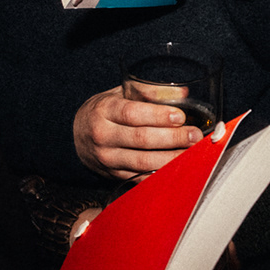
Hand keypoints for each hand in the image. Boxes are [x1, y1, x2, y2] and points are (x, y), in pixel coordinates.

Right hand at [73, 87, 203, 180]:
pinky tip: (177, 169)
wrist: (75, 136)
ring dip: (171, 159)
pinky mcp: (114, 175)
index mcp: (104, 110)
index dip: (158, 116)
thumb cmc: (104, 111)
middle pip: (141, 139)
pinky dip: (160, 174)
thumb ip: (149, 91)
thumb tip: (182, 92)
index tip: (180, 116)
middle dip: (172, 138)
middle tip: (194, 135)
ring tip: (192, 153)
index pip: (133, 113)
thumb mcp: (120, 94)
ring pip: (142, 162)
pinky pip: (140, 177)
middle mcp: (103, 135)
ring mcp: (107, 158)